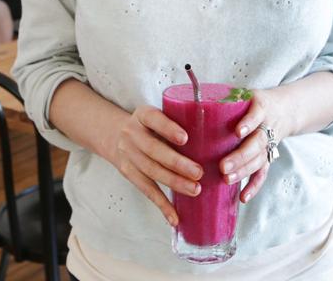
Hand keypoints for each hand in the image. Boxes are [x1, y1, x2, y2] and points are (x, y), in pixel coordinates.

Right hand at [109, 105, 203, 226]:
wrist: (115, 134)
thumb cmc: (150, 125)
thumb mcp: (158, 115)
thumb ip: (179, 121)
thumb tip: (217, 136)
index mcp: (143, 115)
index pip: (153, 119)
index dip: (168, 128)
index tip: (185, 138)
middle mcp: (132, 134)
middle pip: (153, 150)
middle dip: (177, 163)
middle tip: (199, 172)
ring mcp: (128, 155)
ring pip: (151, 171)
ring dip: (174, 183)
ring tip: (195, 190)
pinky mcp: (129, 173)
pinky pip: (146, 190)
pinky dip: (162, 205)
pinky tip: (174, 217)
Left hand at [220, 88, 282, 203]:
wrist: (284, 110)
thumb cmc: (254, 102)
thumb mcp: (245, 95)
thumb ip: (223, 100)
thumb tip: (187, 104)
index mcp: (261, 108)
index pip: (256, 115)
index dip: (249, 123)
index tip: (238, 132)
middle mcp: (267, 127)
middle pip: (257, 143)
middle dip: (240, 156)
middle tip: (222, 166)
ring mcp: (269, 145)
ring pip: (259, 160)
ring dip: (244, 172)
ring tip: (227, 179)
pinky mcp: (268, 157)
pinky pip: (263, 174)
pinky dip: (254, 186)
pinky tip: (243, 197)